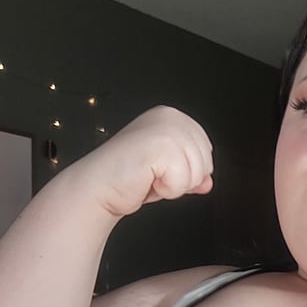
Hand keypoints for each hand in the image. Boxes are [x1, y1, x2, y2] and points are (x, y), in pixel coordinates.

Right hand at [68, 106, 214, 218]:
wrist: (99, 186)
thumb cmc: (128, 177)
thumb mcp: (169, 173)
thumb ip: (192, 173)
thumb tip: (208, 182)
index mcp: (173, 117)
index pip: (206, 151)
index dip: (189, 171)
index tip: (162, 170)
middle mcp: (171, 117)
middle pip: (206, 163)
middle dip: (184, 180)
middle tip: (155, 175)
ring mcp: (166, 129)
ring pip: (197, 174)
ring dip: (174, 186)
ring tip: (150, 177)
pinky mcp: (161, 146)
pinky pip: (183, 182)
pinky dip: (167, 190)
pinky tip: (147, 180)